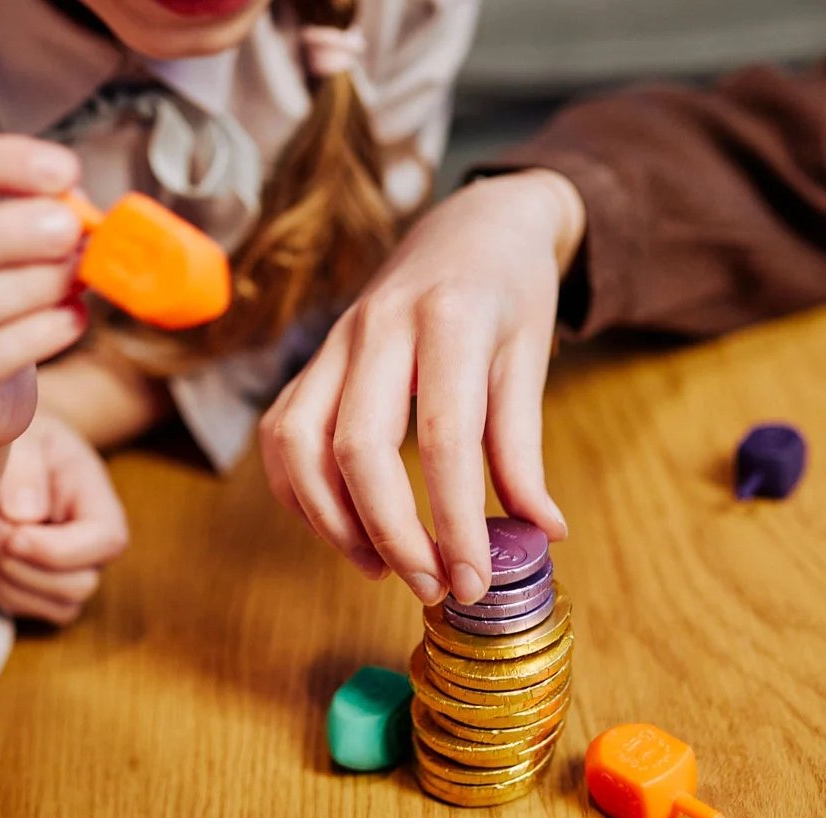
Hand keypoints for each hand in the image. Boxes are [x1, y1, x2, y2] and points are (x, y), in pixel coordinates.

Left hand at [0, 414, 128, 623]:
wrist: (8, 454)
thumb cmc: (21, 440)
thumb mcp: (24, 434)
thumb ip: (24, 465)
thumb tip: (24, 516)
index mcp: (100, 503)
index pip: (106, 541)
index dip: (58, 550)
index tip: (12, 534)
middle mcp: (94, 546)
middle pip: (79, 585)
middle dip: (22, 567)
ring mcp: (71, 572)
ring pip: (56, 607)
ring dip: (6, 581)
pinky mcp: (42, 589)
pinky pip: (28, 610)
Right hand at [259, 170, 584, 604]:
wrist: (473, 222)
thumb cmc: (510, 290)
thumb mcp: (531, 358)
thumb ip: (525, 447)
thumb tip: (543, 533)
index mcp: (449, 319)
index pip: (443, 437)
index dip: (456, 520)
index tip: (473, 581)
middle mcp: (380, 326)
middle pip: (357, 447)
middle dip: (390, 533)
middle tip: (430, 586)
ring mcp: (336, 340)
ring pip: (300, 443)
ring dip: (332, 520)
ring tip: (380, 566)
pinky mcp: (313, 358)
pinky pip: (282, 432)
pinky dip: (300, 492)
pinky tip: (343, 527)